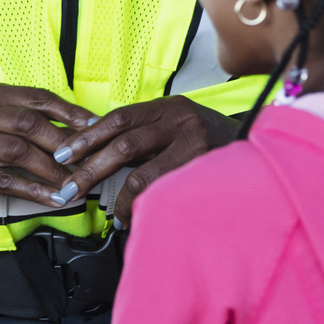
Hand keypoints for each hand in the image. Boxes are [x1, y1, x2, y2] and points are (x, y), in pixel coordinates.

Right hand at [0, 82, 97, 208]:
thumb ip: (15, 111)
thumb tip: (64, 123)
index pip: (37, 98)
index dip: (69, 112)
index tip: (94, 125)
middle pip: (32, 124)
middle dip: (66, 143)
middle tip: (91, 158)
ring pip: (21, 153)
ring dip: (53, 170)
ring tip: (75, 183)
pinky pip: (6, 182)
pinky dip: (34, 191)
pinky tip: (53, 198)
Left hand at [51, 96, 236, 221]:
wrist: (258, 148)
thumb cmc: (210, 140)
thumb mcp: (177, 124)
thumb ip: (146, 133)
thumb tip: (99, 153)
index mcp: (167, 107)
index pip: (118, 118)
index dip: (87, 136)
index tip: (64, 154)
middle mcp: (180, 121)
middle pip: (124, 145)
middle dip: (91, 168)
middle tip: (70, 188)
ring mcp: (194, 146)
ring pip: (142, 174)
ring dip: (119, 198)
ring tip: (109, 213)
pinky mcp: (203, 172)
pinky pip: (164, 193)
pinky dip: (143, 207)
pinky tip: (133, 217)